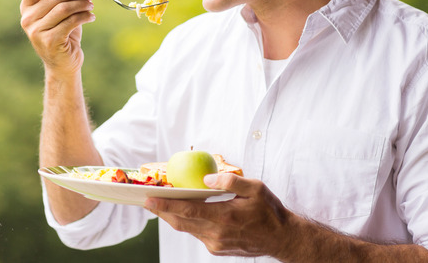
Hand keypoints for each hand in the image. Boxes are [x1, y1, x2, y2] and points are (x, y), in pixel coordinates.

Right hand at [19, 0, 95, 73]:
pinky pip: (71, 22)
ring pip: (64, 9)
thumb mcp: (59, 7)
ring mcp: (36, 32)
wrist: (64, 64)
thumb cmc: (62, 32)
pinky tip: (91, 17)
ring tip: (91, 6)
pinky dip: (84, 17)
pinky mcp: (50, 41)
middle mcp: (27, 19)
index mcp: (26, 7)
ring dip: (82, 5)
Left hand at [144, 173, 292, 256]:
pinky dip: (187, 222)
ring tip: (160, 202)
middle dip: (161, 210)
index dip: (166, 204)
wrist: (281, 238)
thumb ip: (230, 182)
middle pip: (180, 222)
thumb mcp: (255, 188)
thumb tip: (206, 179)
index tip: (149, 198)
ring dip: (172, 216)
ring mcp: (215, 243)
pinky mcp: (217, 248)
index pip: (187, 210)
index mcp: (224, 217)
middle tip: (146, 198)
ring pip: (186, 229)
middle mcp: (216, 233)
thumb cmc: (269, 211)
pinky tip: (183, 212)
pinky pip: (196, 233)